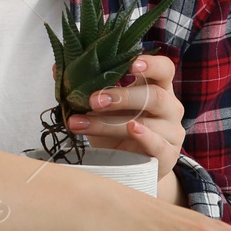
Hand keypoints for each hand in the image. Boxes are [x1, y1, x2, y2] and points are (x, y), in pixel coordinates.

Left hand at [65, 54, 184, 177]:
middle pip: (155, 95)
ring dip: (112, 122)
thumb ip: (85, 87)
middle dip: (122, 96)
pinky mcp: (168, 155)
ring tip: (84, 122)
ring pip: (147, 122)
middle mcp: (170, 107)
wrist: (130, 167)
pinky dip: (144, 136)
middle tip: (93, 100)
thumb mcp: (102, 108)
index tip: (132, 63)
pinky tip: (131, 129)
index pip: (164, 68)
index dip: (151, 64)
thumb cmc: (117, 130)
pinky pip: (158, 144)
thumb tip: (58, 67)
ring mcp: (172, 132)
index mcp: (157, 87)